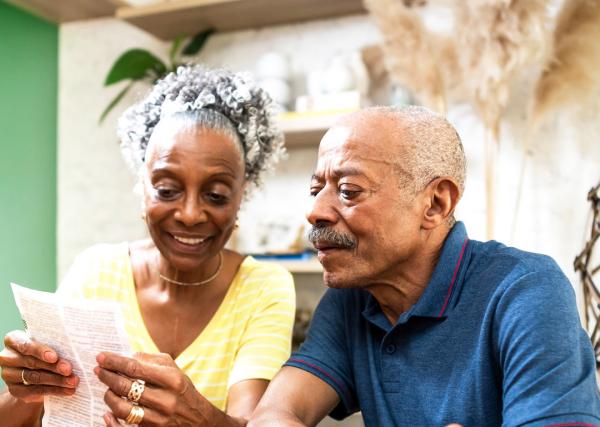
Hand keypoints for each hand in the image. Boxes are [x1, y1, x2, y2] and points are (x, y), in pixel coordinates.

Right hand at [0, 330, 78, 402]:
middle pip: (32, 363)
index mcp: (14, 340)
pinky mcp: (15, 390)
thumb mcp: (47, 343)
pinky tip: (67, 390)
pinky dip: (54, 391)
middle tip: (69, 370)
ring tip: (73, 381)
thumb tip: (74, 351)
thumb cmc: (44, 350)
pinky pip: (35, 391)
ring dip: (57, 380)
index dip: (39, 351)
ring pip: (35, 378)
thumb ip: (54, 345)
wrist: (34, 371)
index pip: (25, 345)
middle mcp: (7, 357)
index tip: (55, 357)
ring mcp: (9, 375)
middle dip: (53, 367)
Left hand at [95, 352, 218, 426]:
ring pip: (122, 408)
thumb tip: (127, 356)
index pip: (135, 368)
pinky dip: (111, 422)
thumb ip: (151, 360)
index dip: (114, 362)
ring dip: (108, 397)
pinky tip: (107, 414)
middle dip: (107, 376)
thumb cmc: (181, 389)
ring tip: (107, 389)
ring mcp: (158, 418)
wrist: (197, 419)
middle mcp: (165, 399)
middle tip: (98, 371)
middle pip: (125, 387)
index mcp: (171, 379)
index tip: (100, 357)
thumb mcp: (174, 369)